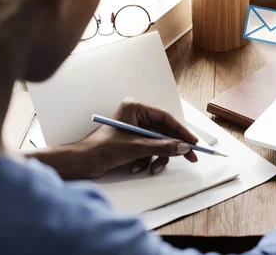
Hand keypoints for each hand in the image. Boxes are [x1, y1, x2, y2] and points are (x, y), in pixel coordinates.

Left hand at [76, 97, 198, 177]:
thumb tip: (184, 147)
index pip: (166, 118)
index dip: (181, 131)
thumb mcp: (137, 148)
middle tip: (190, 157)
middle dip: (172, 148)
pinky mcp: (131, 142)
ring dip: (156, 157)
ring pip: (158, 144)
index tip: (193, 142)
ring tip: (152, 168)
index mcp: (135, 108)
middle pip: (164, 132)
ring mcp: (134, 130)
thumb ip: (163, 147)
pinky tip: (136, 167)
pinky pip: (149, 150)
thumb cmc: (102, 148)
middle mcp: (136, 116)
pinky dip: (146, 161)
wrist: (82, 163)